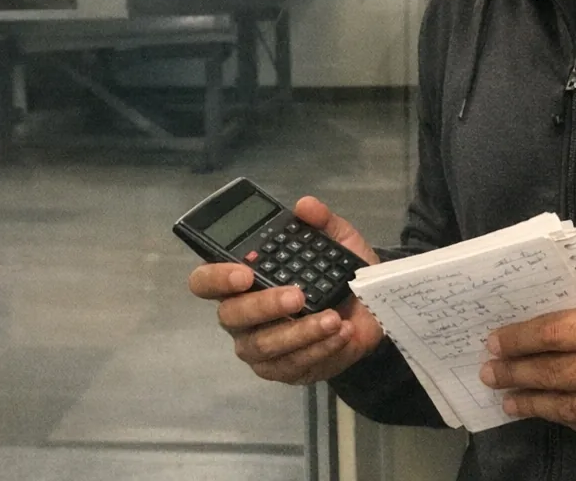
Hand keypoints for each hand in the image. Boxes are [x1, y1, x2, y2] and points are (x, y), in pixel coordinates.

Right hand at [188, 196, 385, 385]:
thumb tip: (305, 206)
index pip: (205, 281)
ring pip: (263, 345)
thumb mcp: (337, 242)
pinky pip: (293, 365)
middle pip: (232, 315)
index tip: (245, 272)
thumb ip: (321, 222)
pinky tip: (339, 333)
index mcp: (241, 280)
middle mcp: (240, 315)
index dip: (217, 278)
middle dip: (264, 305)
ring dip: (299, 332)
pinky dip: (319, 348)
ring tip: (331, 319)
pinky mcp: (282, 370)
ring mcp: (258, 345)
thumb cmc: (339, 275)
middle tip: (297, 295)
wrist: (370, 312)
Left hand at [480, 282, 575, 453]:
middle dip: (515, 373)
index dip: (519, 339)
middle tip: (490, 373)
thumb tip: (548, 303)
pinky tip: (549, 412)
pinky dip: (567, 420)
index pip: (556, 332)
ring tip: (509, 399)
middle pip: (555, 373)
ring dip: (532, 403)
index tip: (495, 341)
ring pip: (568, 408)